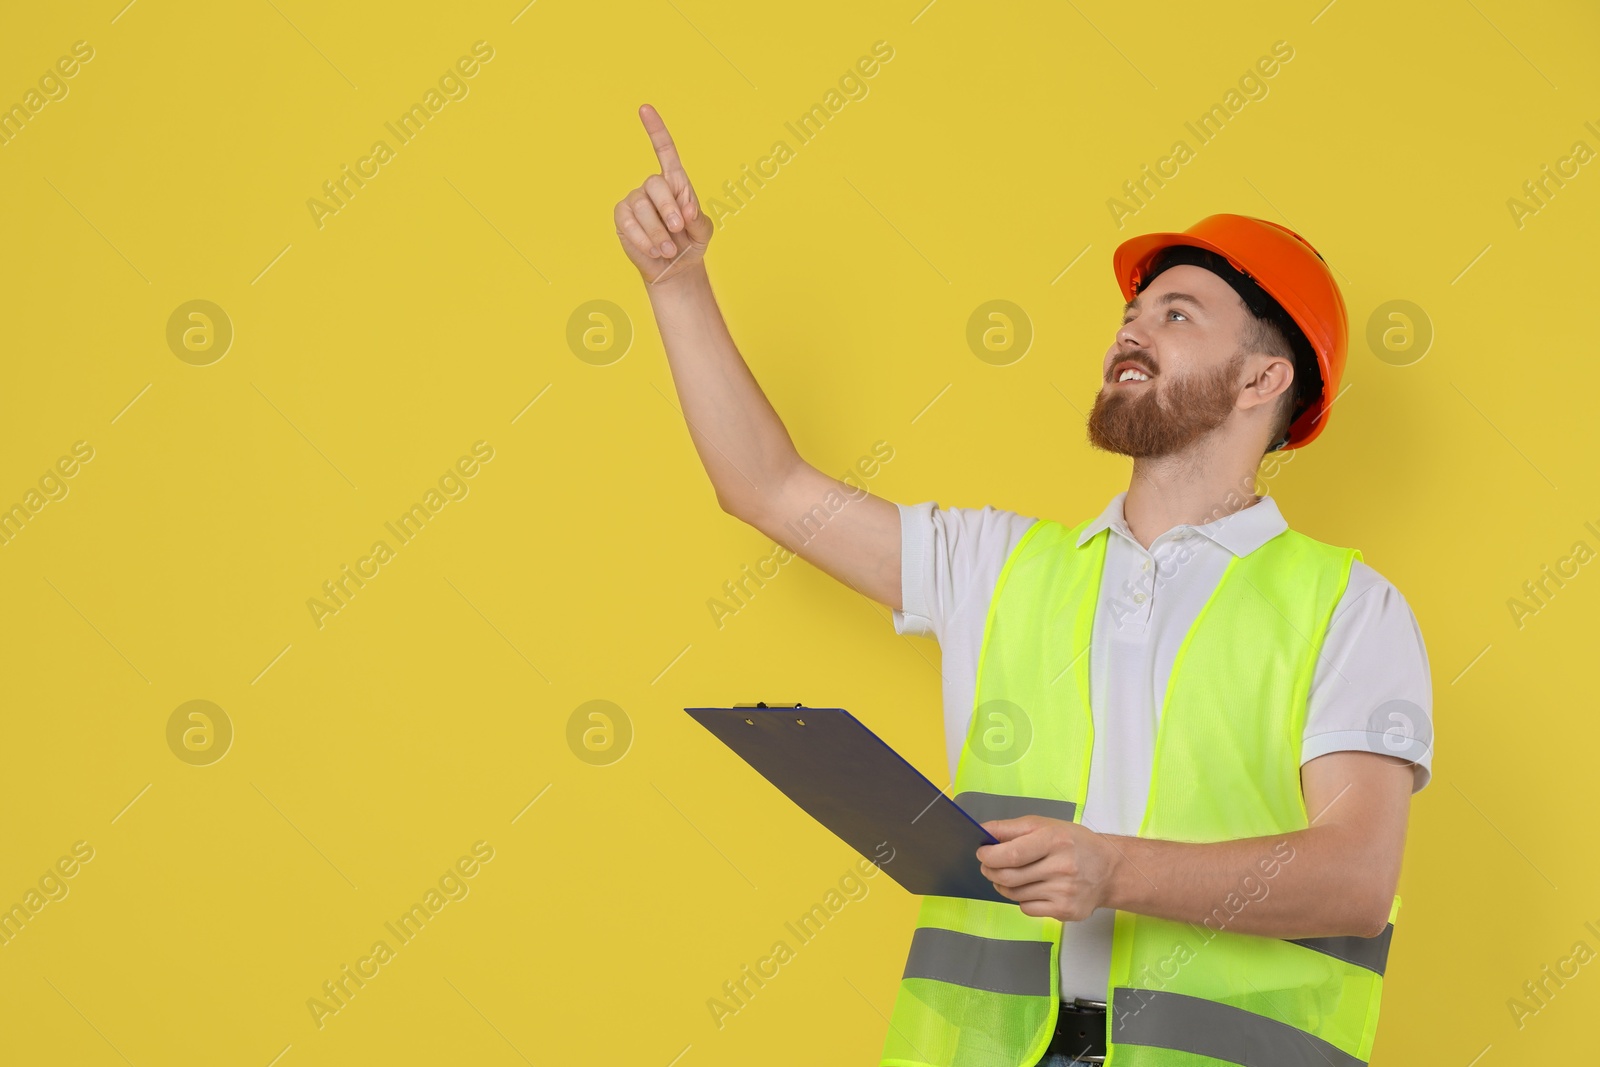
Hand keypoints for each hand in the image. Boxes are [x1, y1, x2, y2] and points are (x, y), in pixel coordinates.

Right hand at [614, 104, 714, 283]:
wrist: (676, 269)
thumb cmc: (690, 244)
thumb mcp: (703, 231)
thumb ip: (698, 218)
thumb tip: (685, 209)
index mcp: (675, 183)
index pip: (664, 151)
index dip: (655, 130)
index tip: (644, 109)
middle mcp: (653, 187)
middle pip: (656, 184)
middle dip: (669, 209)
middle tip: (679, 229)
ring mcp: (635, 200)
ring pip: (642, 207)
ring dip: (659, 232)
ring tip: (669, 249)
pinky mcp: (622, 218)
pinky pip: (629, 223)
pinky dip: (644, 240)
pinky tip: (654, 251)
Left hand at [976, 816, 1119, 921]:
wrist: (1109, 870)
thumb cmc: (1075, 844)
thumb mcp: (1047, 825)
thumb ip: (1012, 828)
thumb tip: (984, 831)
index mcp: (1056, 840)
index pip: (1012, 854)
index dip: (990, 855)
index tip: (982, 853)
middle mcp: (1062, 867)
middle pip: (1009, 877)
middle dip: (990, 871)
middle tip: (988, 866)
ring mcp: (1064, 892)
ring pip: (1015, 894)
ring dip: (1003, 885)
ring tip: (1008, 875)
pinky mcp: (1065, 911)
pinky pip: (1027, 908)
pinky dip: (1022, 899)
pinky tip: (1031, 888)